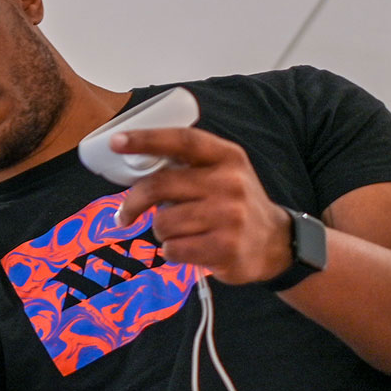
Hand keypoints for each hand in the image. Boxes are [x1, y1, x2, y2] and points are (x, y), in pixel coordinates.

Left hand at [111, 128, 293, 284]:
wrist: (274, 243)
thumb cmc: (233, 206)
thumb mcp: (222, 174)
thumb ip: (186, 168)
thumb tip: (133, 169)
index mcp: (227, 157)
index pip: (182, 141)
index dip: (146, 139)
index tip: (116, 141)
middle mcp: (230, 182)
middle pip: (159, 185)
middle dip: (133, 202)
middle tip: (124, 215)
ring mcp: (229, 216)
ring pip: (162, 222)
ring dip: (162, 231)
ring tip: (182, 232)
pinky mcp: (225, 248)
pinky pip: (172, 249)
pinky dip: (172, 252)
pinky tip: (191, 249)